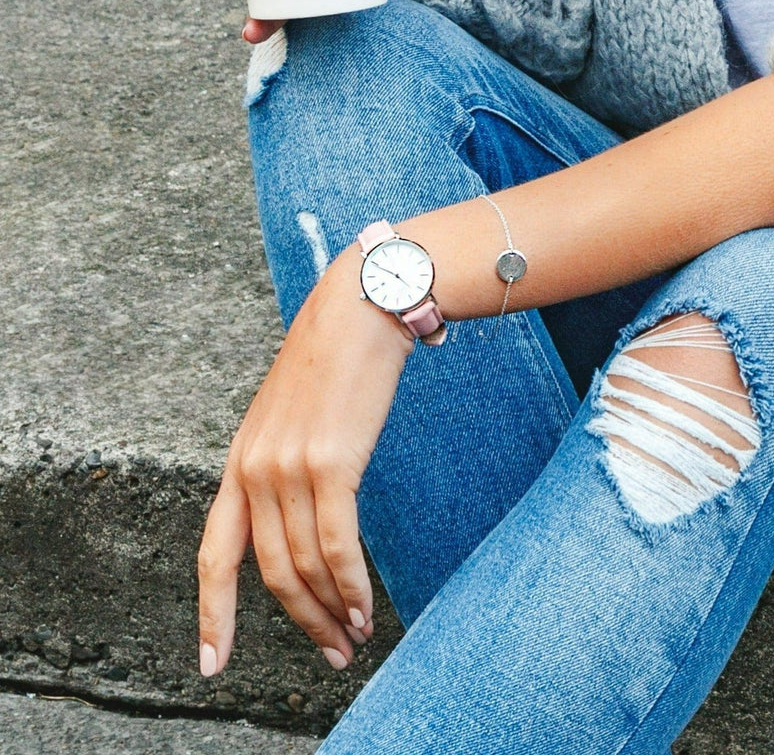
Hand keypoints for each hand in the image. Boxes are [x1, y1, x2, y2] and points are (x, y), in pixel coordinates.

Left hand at [197, 246, 413, 675]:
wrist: (362, 307)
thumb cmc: (336, 356)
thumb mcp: (292, 415)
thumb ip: (287, 463)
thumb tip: (308, 517)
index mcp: (239, 461)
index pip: (214, 553)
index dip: (213, 614)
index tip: (213, 662)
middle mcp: (254, 470)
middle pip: (271, 572)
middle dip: (302, 622)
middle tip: (333, 654)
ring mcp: (289, 467)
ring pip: (305, 565)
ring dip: (332, 611)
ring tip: (355, 636)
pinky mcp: (332, 463)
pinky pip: (339, 544)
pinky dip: (351, 585)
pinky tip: (365, 607)